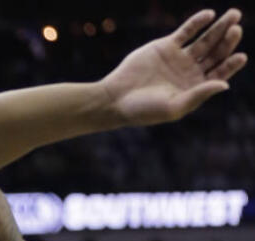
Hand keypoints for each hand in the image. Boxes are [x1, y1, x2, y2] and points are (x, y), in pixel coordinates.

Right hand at [102, 8, 245, 125]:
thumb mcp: (173, 107)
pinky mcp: (166, 46)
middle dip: (227, 42)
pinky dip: (197, 22)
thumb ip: (199, 95)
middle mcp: (189, 72)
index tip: (240, 56)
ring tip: (234, 15)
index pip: (219, 73)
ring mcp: (178, 58)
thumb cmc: (143, 110)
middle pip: (215, 53)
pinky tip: (209, 15)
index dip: (230, 64)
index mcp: (194, 88)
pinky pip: (186, 31)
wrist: (115, 99)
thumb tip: (225, 84)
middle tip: (236, 31)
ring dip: (219, 28)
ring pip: (205, 40)